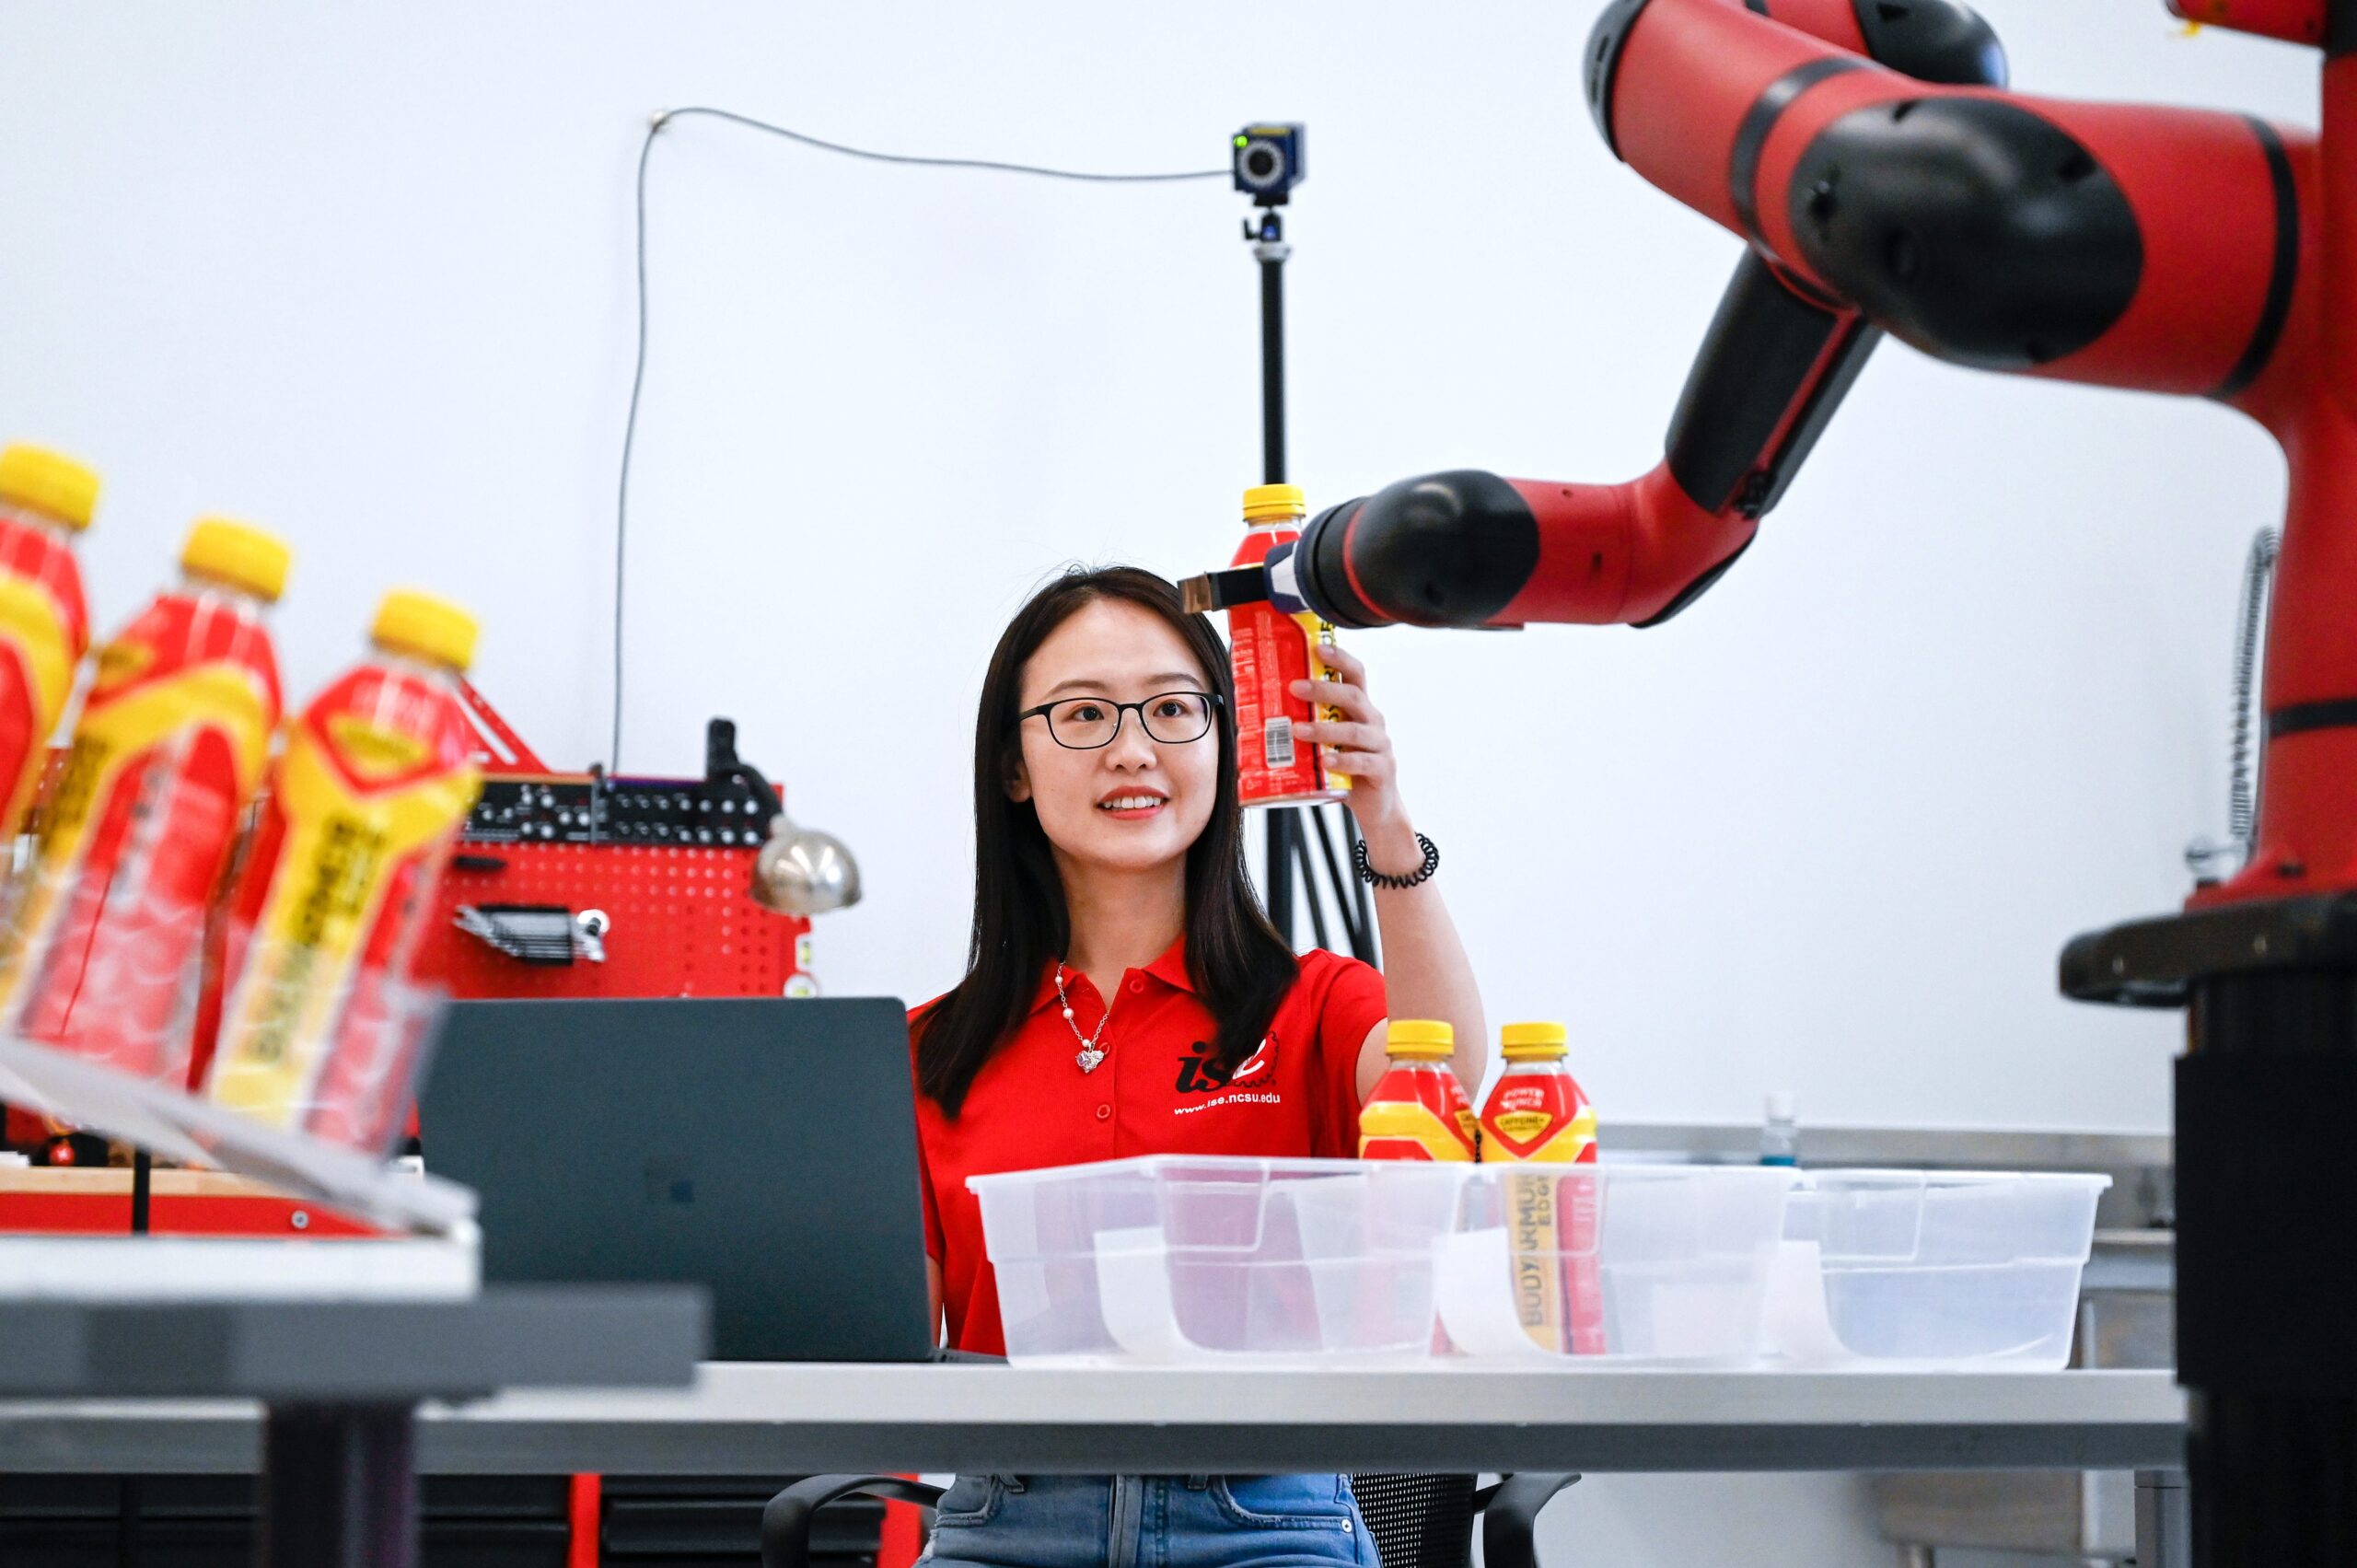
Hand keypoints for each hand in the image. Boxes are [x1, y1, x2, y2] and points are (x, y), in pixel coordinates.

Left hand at [1290, 642, 1414, 848]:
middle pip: (1353, 696)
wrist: (1375, 807)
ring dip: (1324, 728)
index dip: (1340, 659)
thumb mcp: (1326, 743)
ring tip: (1298, 731)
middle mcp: (1373, 722)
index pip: (1355, 675)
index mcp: (1360, 709)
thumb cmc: (1344, 769)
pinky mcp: (1382, 770)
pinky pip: (1362, 762)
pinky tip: (1324, 761)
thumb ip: (1305, 726)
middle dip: (1323, 689)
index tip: (1318, 648)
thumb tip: (1258, 713)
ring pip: (1354, 731)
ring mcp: (1380, 746)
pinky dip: (1341, 760)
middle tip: (1295, 688)